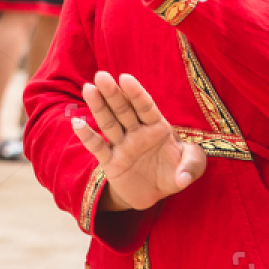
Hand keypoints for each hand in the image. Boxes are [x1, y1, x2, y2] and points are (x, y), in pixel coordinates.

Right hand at [71, 71, 206, 211]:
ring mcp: (123, 145)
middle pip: (124, 110)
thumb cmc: (174, 172)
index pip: (145, 107)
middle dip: (113, 93)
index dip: (136, 93)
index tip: (125, 78)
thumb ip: (192, 166)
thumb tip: (183, 179)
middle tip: (101, 76)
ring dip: (98, 107)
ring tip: (89, 89)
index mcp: (157, 127)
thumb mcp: (191, 168)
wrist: (155, 193)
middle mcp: (137, 132)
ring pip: (109, 123)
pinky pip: (98, 148)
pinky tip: (76, 123)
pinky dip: (87, 136)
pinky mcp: (111, 162)